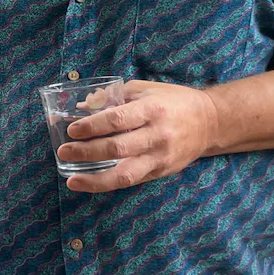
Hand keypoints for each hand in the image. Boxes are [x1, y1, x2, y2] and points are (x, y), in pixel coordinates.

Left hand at [55, 79, 219, 192]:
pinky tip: (89, 184)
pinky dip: (108, 184)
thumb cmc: (172, 101)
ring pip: (125, 174)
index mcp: (152, 110)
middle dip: (86, 152)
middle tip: (63, 152)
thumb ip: (113, 98)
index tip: (72, 130)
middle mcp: (157, 136)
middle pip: (117, 148)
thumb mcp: (144, 90)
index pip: (117, 120)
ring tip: (72, 181)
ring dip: (95, 180)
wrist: (210, 122)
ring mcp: (160, 157)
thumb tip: (81, 108)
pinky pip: (131, 181)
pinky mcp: (161, 172)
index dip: (92, 126)